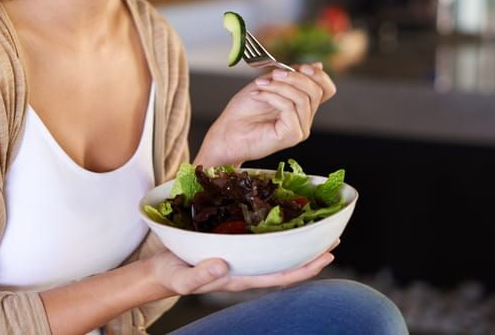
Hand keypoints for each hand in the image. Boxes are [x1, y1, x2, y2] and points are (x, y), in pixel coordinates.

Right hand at [147, 241, 337, 295]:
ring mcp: (241, 256)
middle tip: (335, 237)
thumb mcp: (183, 278)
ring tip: (317, 225)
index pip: (280, 276)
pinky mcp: (232, 244)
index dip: (304, 268)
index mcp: (240, 277)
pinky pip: (260, 238)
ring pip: (276, 250)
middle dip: (311, 253)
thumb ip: (201, 275)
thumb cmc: (173, 275)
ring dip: (297, 239)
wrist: (160, 270)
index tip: (325, 257)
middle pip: (286, 263)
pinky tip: (282, 216)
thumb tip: (222, 266)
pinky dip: (275, 229)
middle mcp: (246, 267)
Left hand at [195, 63, 335, 167]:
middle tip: (273, 74)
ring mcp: (300, 129)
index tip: (301, 67)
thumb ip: (290, 75)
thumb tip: (317, 65)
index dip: (318, 75)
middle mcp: (305, 119)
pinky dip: (272, 97)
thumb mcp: (268, 84)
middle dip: (294, 77)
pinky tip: (258, 95)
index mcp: (302, 106)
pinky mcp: (291, 136)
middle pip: (316, 91)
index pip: (326, 90)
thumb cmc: (243, 111)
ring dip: (279, 86)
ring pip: (302, 98)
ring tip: (260, 85)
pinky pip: (289, 108)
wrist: (226, 133)